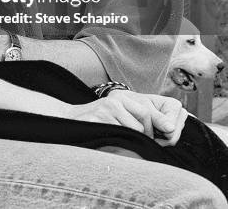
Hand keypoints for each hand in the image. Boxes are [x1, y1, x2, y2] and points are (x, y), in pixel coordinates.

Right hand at [63, 90, 187, 145]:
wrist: (69, 122)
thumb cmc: (98, 124)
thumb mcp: (119, 117)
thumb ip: (140, 120)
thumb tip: (170, 128)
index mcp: (122, 97)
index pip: (148, 110)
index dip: (158, 125)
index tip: (161, 136)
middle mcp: (116, 99)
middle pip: (145, 117)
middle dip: (148, 134)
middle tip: (142, 143)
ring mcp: (108, 107)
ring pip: (136, 128)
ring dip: (134, 139)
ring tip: (123, 140)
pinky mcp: (101, 118)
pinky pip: (123, 133)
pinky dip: (122, 141)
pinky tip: (112, 139)